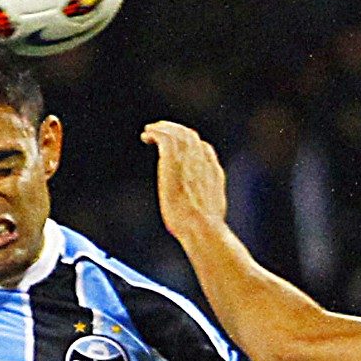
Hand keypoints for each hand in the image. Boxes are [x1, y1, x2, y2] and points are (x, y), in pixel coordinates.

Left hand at [141, 121, 228, 237]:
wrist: (202, 227)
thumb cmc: (204, 231)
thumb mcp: (210, 216)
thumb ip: (205, 208)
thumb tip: (202, 217)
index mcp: (214, 173)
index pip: (204, 149)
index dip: (190, 146)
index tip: (177, 149)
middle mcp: (203, 162)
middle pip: (190, 137)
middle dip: (175, 131)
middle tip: (160, 132)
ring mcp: (189, 160)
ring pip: (177, 133)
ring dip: (162, 129)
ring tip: (149, 131)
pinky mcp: (174, 161)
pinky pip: (164, 138)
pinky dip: (155, 133)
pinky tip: (146, 137)